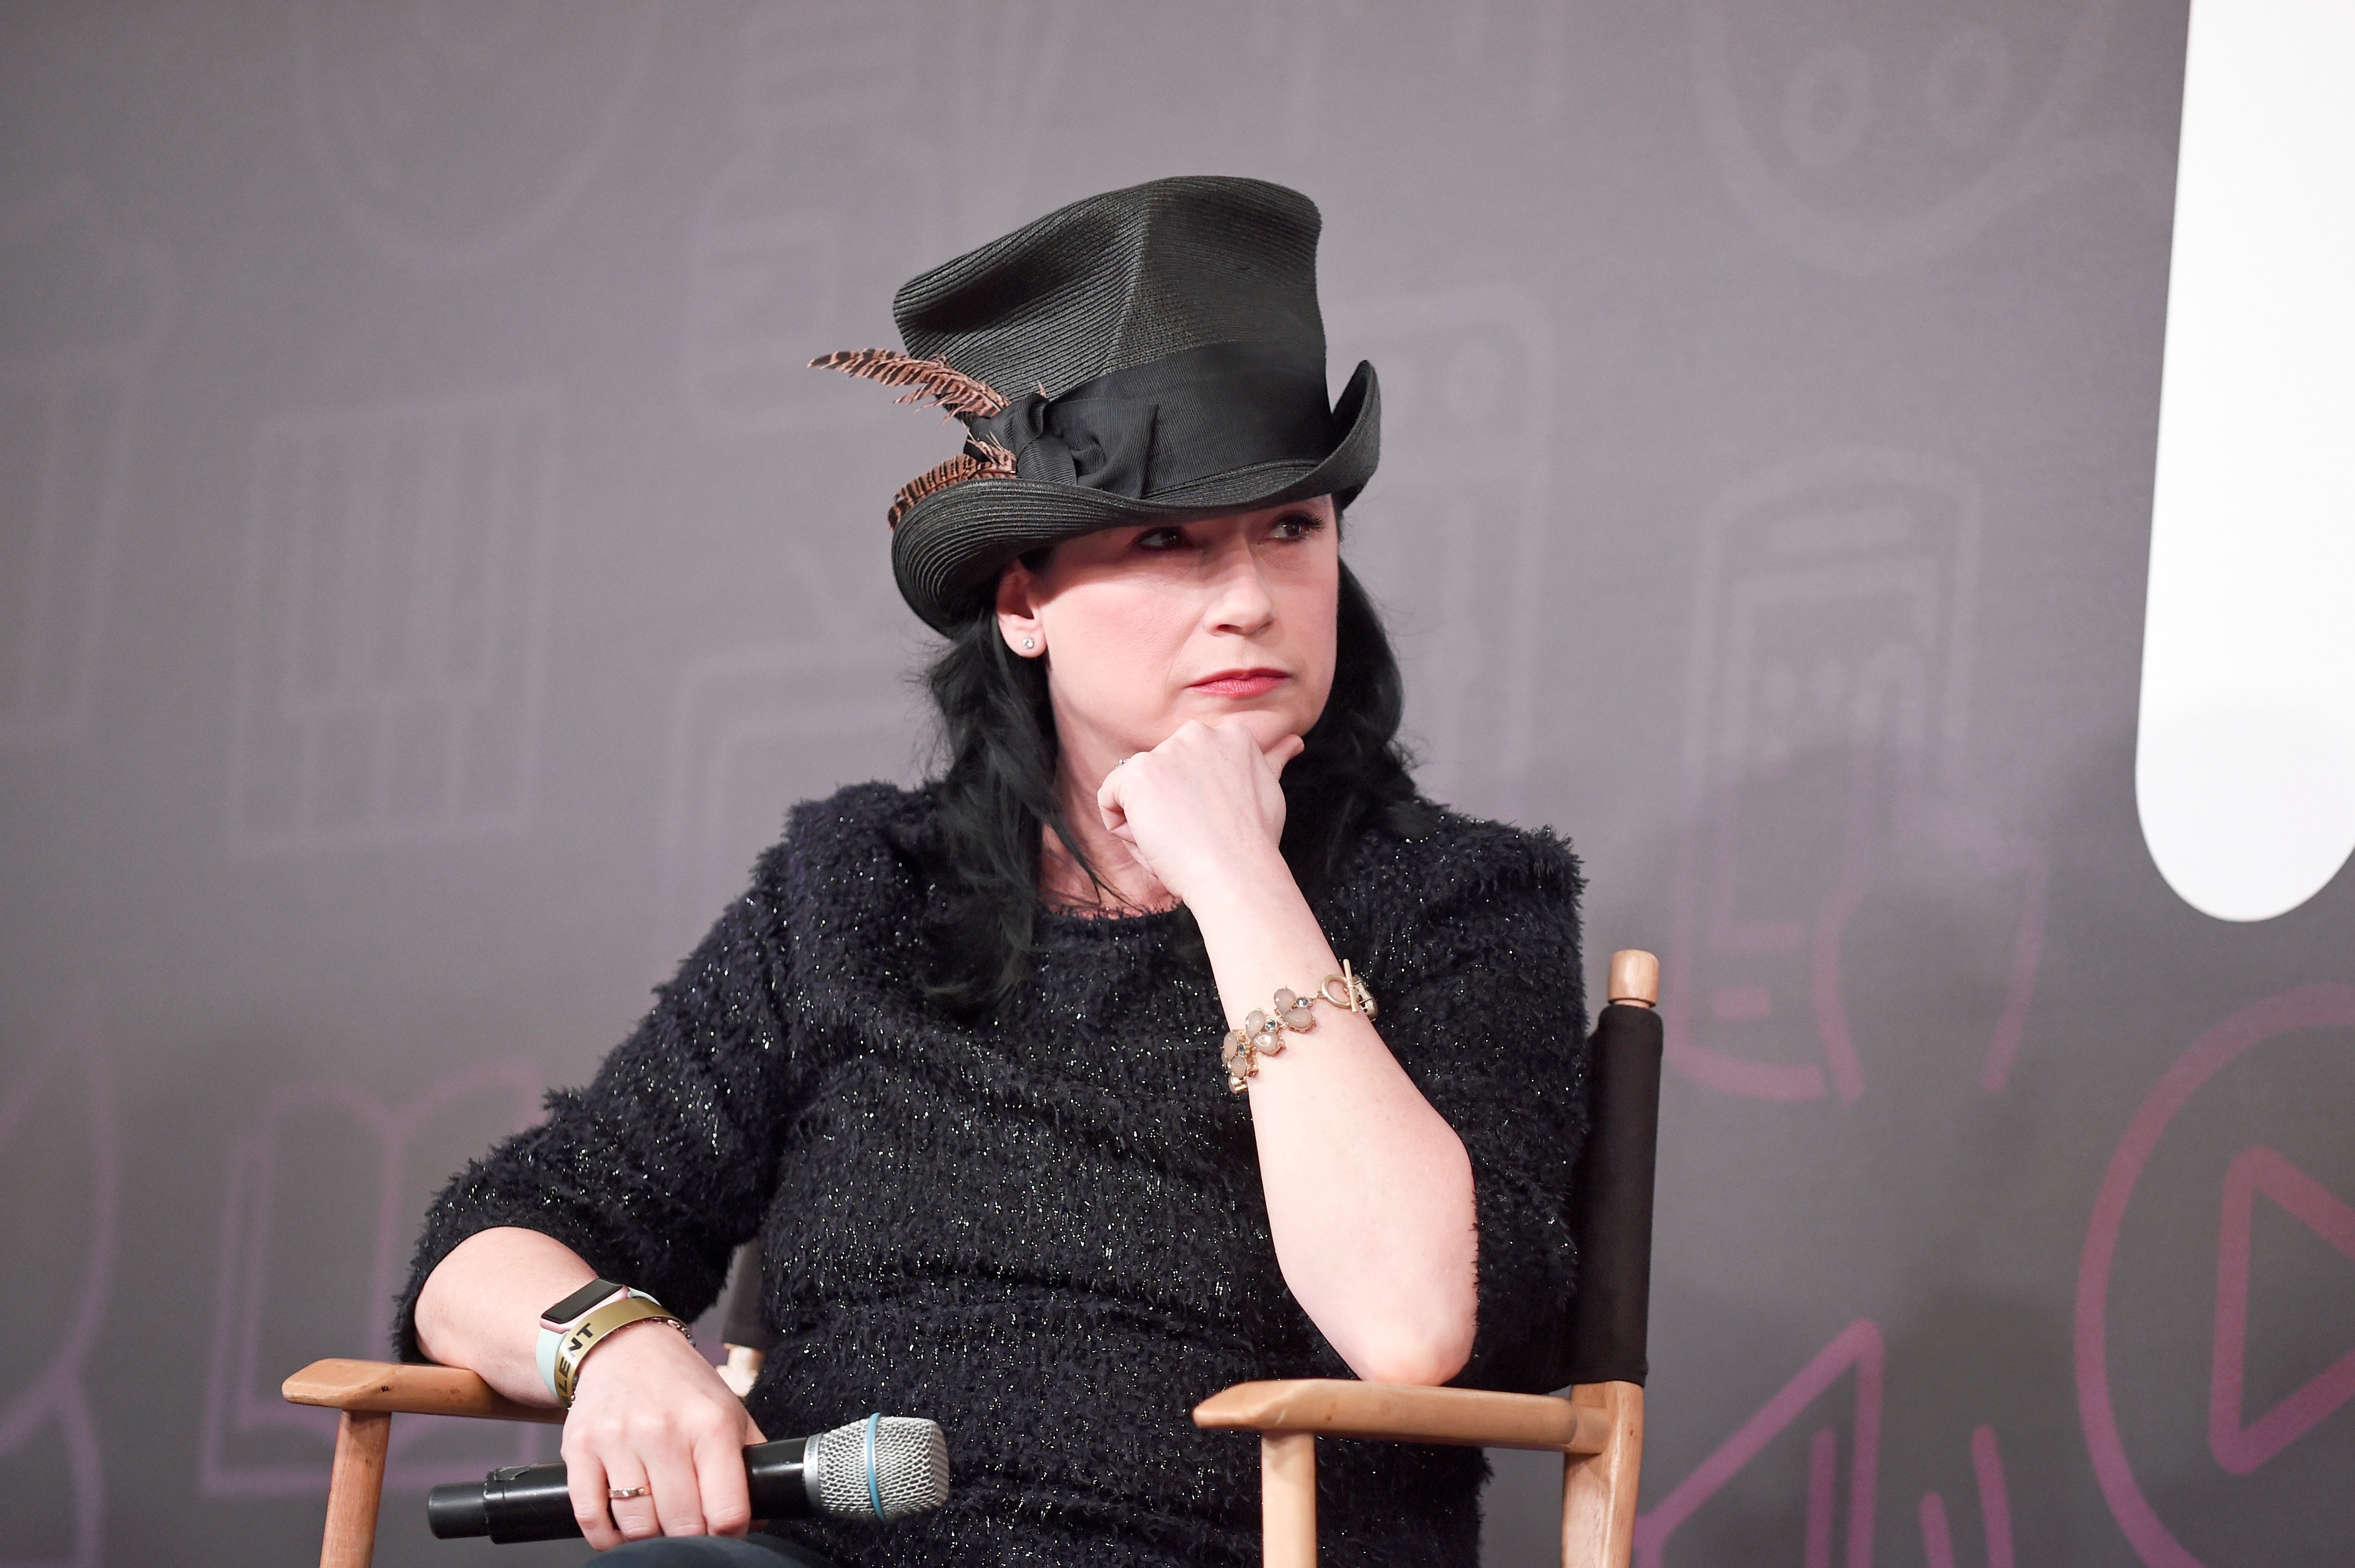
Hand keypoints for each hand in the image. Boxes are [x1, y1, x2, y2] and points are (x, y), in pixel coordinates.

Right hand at [561, 1319, 766, 1547]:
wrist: (625, 1346)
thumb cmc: (683, 1386)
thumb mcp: (731, 1412)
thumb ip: (748, 1463)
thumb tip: (757, 1518)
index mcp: (711, 1424)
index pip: (727, 1510)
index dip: (729, 1535)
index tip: (723, 1532)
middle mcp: (663, 1431)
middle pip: (681, 1525)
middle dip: (689, 1538)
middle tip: (689, 1529)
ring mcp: (616, 1440)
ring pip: (636, 1526)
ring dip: (649, 1539)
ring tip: (658, 1526)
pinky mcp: (579, 1448)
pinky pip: (590, 1516)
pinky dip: (606, 1537)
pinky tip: (621, 1531)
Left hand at [1095, 720, 1305, 907]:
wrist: (1237, 876)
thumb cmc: (1253, 844)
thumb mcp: (1269, 791)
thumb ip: (1272, 760)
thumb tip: (1294, 741)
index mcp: (1232, 734)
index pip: (1189, 764)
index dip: (1196, 800)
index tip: (1216, 821)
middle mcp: (1198, 733)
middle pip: (1162, 773)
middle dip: (1170, 806)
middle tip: (1197, 834)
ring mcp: (1166, 752)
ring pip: (1136, 789)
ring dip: (1147, 819)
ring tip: (1178, 841)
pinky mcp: (1138, 774)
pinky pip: (1109, 798)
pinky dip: (1121, 827)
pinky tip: (1153, 840)